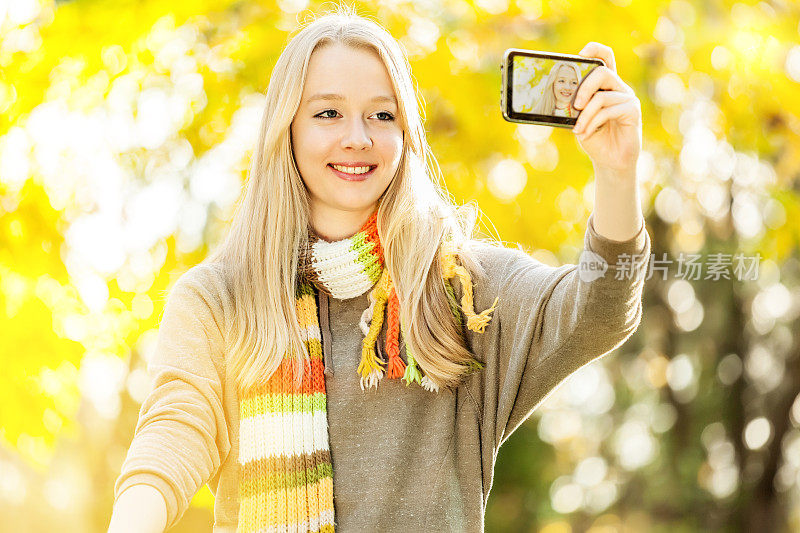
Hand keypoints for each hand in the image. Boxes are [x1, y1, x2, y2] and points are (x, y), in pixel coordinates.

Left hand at [571, 42, 641, 174]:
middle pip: (603, 71)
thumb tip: (561, 95)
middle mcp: (619, 88)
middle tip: (575, 105)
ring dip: (585, 115)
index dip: (595, 50)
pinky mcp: (633, 111)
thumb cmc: (594, 138)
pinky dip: (592, 123)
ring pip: (602, 96)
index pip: (605, 58)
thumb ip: (575, 105)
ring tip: (578, 129)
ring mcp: (628, 98)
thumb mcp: (579, 119)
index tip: (581, 54)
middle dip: (585, 87)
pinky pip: (608, 110)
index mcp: (606, 86)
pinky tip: (586, 133)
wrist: (609, 161)